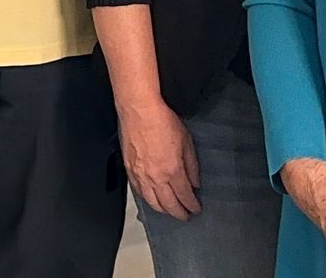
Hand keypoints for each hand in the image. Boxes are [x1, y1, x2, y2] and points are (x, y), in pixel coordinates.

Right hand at [116, 97, 200, 219]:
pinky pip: (138, 191)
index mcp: (172, 171)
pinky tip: (151, 199)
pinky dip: (147, 199)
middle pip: (168, 203)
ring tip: (169, 211)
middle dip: (178, 212)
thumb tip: (195, 182)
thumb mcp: (186, 141)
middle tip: (185, 216)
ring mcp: (140, 175)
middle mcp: (155, 177)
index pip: (184, 195)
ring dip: (162, 209)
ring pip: (151, 201)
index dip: (191, 205)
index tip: (196, 209)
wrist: (139, 111)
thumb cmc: (163, 121)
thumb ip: (192, 165)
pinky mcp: (129, 169)